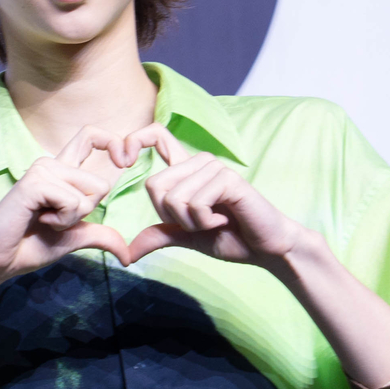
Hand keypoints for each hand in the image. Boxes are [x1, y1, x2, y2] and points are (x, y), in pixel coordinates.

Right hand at [0, 125, 132, 287]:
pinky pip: (72, 202)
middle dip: (86, 213)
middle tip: (55, 219)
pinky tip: (38, 220)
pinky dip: (63, 220)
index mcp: (61, 171)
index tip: (125, 162)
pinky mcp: (34, 183)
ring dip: (72, 219)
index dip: (114, 142)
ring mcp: (42, 170)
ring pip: (88, 194)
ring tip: (44, 220)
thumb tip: (127, 255)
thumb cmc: (30, 245)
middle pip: (99, 183)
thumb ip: (100, 236)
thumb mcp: (74, 238)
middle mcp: (51, 164)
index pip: (91, 136)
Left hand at [126, 123, 307, 268]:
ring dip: (191, 222)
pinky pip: (195, 203)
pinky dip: (205, 221)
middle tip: (199, 222)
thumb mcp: (187, 238)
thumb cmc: (232, 238)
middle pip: (154, 185)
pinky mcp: (228, 179)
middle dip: (170, 216)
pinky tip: (225, 218)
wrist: (266, 249)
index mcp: (187, 170)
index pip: (156, 136)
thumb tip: (127, 252)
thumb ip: (159, 236)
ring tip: (215, 220)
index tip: (123, 161)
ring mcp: (214, 168)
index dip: (134, 140)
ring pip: (174, 198)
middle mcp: (199, 162)